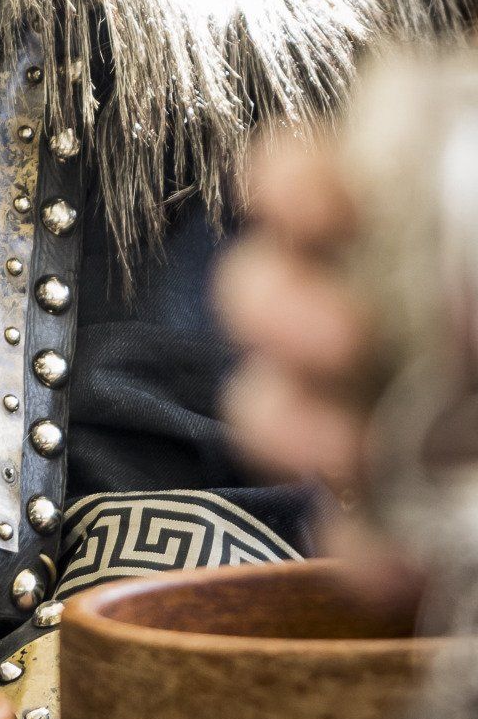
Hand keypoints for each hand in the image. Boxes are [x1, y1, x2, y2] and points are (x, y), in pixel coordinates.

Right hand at [216, 128, 412, 590]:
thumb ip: (463, 191)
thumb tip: (429, 161)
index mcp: (398, 227)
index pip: (303, 185)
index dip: (289, 187)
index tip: (320, 203)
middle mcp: (368, 312)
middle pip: (261, 295)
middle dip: (272, 308)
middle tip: (340, 334)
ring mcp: (375, 414)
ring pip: (273, 410)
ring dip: (288, 424)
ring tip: (341, 447)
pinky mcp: (401, 519)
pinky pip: (346, 532)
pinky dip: (359, 546)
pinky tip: (395, 558)